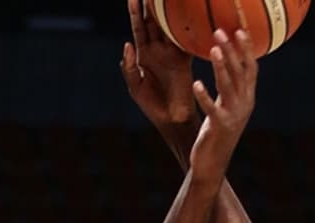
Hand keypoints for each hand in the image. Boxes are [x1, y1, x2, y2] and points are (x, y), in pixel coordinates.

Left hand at [120, 0, 195, 126]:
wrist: (172, 119)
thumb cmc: (151, 105)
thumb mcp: (135, 87)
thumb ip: (129, 68)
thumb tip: (127, 44)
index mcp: (143, 55)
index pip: (138, 28)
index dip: (135, 13)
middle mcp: (158, 51)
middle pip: (154, 22)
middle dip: (152, 5)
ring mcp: (172, 54)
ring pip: (169, 27)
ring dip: (168, 12)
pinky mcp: (185, 60)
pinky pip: (185, 41)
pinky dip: (186, 29)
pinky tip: (187, 14)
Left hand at [189, 30, 257, 182]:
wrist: (212, 164)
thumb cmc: (216, 134)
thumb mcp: (226, 108)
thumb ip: (230, 89)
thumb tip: (228, 65)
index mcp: (246, 99)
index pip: (250, 69)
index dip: (246, 49)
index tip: (240, 30)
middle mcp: (243, 105)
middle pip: (240, 73)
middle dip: (231, 51)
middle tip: (221, 32)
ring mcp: (233, 116)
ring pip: (228, 86)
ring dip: (221, 66)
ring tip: (213, 49)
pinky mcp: (218, 127)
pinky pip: (211, 108)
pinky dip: (204, 96)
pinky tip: (197, 83)